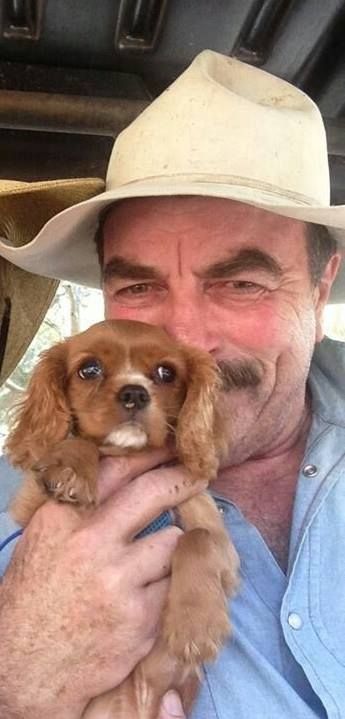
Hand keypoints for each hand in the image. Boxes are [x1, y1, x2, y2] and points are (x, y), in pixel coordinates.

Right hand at [0, 449, 204, 718]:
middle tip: (196, 476)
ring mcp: (120, 583)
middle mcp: (92, 544)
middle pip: (154, 493)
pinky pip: (176, 587)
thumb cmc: (34, 597)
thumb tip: (123, 470)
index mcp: (62, 518)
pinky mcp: (142, 620)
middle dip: (181, 480)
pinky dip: (172, 586)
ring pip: (174, 543)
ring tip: (167, 552)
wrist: (24, 666)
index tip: (169, 451)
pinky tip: (158, 590)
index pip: (116, 469)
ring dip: (174, 546)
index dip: (150, 455)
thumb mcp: (45, 538)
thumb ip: (80, 505)